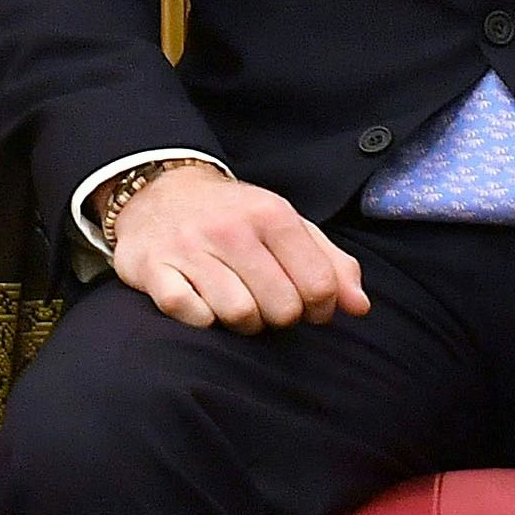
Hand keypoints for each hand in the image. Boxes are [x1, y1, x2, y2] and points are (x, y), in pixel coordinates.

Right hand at [109, 165, 371, 333]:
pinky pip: (191, 315)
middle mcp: (232, 229)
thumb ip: (330, 263)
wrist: (159, 192)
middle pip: (282, 308)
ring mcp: (190, 249)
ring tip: (238, 304)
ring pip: (239, 315)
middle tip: (269, 303)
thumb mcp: (287, 224)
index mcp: (272, 214)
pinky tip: (203, 303)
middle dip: (281, 317)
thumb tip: (359, 307)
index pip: (318, 284)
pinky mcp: (155, 269)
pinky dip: (202, 319)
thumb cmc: (235, 217)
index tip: (310, 307)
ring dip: (244, 322)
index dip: (321, 308)